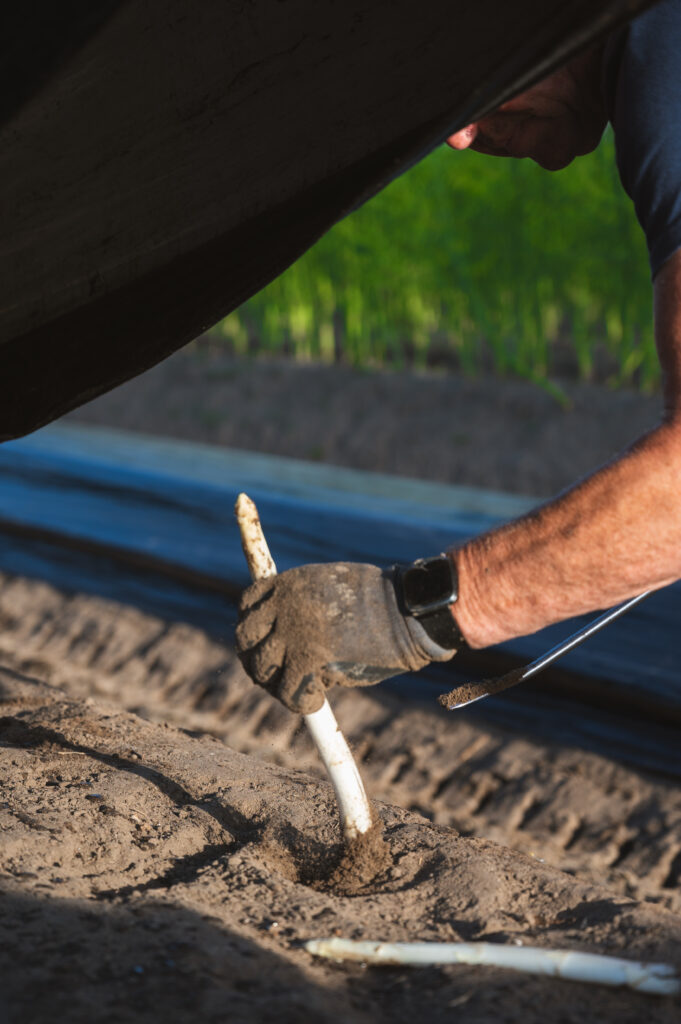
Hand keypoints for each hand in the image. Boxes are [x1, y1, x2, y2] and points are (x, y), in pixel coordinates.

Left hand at [235, 561, 456, 713]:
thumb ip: (304, 604)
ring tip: (305, 689)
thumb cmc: (381, 603)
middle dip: (257, 662)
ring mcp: (293, 632)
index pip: (248, 606)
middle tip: (277, 677)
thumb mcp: (333, 589)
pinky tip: (318, 700)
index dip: (253, 632)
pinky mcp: (307, 659)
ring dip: (279, 685)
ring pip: (262, 669)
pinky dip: (302, 703)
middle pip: (246, 640)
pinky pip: (289, 693)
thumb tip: (281, 635)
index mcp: (289, 584)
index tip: (263, 646)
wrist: (407, 612)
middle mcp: (283, 605)